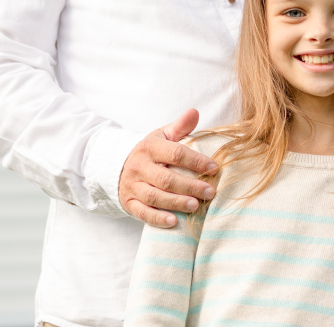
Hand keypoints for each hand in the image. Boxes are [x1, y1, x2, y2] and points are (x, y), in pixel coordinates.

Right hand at [118, 108, 217, 227]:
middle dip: (190, 186)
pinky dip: (157, 218)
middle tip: (210, 191)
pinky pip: (142, 213)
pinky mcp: (129, 203)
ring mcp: (132, 186)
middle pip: (166, 179)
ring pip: (154, 196)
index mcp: (150, 148)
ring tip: (195, 206)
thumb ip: (180, 127)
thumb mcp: (162, 135)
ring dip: (176, 202)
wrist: (119, 166)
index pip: (175, 153)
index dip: (196, 161)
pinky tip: (174, 221)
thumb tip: (195, 112)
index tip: (214, 167)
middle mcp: (139, 167)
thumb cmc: (151, 151)